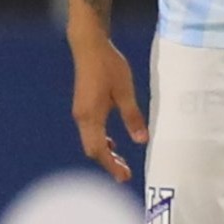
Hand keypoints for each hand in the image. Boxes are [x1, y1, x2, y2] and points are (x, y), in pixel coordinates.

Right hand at [68, 33, 144, 184]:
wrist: (88, 46)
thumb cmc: (108, 66)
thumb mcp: (125, 92)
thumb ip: (132, 117)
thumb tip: (141, 140)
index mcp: (91, 115)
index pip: (98, 149)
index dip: (111, 165)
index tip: (125, 177)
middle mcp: (82, 117)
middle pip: (92, 148)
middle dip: (108, 163)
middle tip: (126, 174)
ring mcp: (81, 112)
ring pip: (90, 141)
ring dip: (105, 153)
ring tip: (122, 162)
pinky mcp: (84, 106)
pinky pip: (90, 131)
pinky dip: (101, 141)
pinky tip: (114, 143)